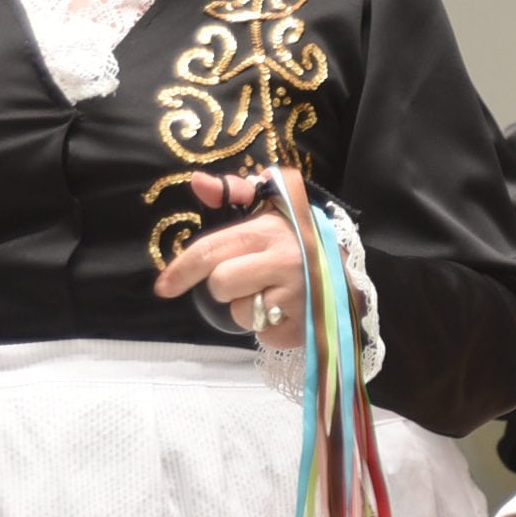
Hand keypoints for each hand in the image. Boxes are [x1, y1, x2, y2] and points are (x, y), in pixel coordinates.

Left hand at [154, 168, 311, 344]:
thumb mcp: (271, 210)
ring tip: (273, 296)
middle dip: (226, 287)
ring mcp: (297, 295)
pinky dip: (270, 328)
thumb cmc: (299, 241)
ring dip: (250, 310)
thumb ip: (234, 193)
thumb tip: (197, 182)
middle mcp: (284, 260)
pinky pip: (265, 334)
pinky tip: (286, 313)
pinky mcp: (305, 326)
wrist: (351, 273)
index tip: (164, 288)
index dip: (182, 269)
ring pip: (242, 313)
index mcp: (268, 231)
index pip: (211, 250)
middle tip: (248, 280)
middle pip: (221, 285)